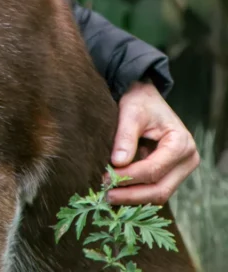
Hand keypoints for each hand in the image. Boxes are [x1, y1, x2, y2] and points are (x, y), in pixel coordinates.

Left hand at [106, 80, 199, 205]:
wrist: (145, 98)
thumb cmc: (139, 101)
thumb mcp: (130, 113)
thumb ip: (125, 137)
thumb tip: (117, 163)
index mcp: (181, 143)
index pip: (154, 169)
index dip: (130, 177)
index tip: (107, 178)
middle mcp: (188, 160)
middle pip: (161, 188)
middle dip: (133, 195)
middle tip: (107, 196)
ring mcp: (182, 169)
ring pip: (160, 193)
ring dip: (135, 197)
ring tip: (110, 196)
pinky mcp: (173, 173)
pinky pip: (156, 188)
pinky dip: (138, 192)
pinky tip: (119, 192)